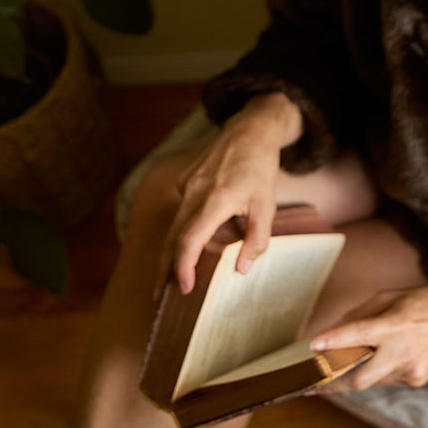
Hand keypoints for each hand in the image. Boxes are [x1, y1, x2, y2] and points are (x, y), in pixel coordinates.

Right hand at [155, 93, 302, 297]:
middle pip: (173, 237)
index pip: (190, 239)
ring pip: (178, 225)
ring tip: (179, 271)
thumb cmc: (261, 170)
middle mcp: (195, 192)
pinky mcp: (184, 181)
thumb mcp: (268, 206)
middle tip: (158, 296)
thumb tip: (241, 269)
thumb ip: (257, 239)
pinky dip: (192, 226)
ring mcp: (187, 185)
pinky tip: (214, 220)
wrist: (250, 131)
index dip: (183, 266)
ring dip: (179, 249)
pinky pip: (185, 211)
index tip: (183, 287)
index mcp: (216, 200)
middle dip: (165, 268)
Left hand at [311, 280, 427, 390]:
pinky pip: (386, 379)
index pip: (359, 335)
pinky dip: (377, 371)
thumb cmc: (421, 303)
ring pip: (371, 380)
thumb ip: (359, 315)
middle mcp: (402, 351)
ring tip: (340, 367)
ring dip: (355, 373)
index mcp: (395, 325)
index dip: (334, 341)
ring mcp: (411, 370)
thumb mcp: (388, 298)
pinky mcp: (416, 379)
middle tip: (312, 383)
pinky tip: (381, 359)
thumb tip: (333, 333)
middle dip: (334, 382)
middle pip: (360, 378)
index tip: (313, 347)